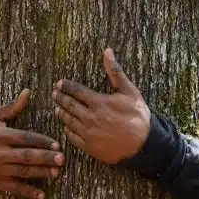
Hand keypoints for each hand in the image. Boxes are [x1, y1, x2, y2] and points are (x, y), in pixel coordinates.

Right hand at [0, 89, 64, 198]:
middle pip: (25, 156)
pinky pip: (13, 188)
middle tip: (62, 159)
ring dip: (41, 173)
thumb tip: (28, 92)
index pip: (24, 138)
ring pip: (22, 172)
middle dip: (45, 158)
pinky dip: (27, 192)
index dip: (42, 141)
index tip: (58, 144)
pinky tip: (42, 195)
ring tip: (57, 173)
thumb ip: (12, 107)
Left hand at [52, 49, 150, 163]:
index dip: (66, 86)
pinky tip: (66, 126)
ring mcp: (88, 133)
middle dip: (60, 98)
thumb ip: (115, 72)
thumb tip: (107, 51)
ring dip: (61, 113)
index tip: (60, 83)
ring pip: (68, 121)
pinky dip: (67, 130)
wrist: (144, 144)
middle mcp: (90, 117)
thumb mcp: (130, 91)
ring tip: (57, 108)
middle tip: (54, 94)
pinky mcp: (89, 146)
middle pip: (69, 105)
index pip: (76, 91)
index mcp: (99, 102)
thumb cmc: (138, 116)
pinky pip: (73, 137)